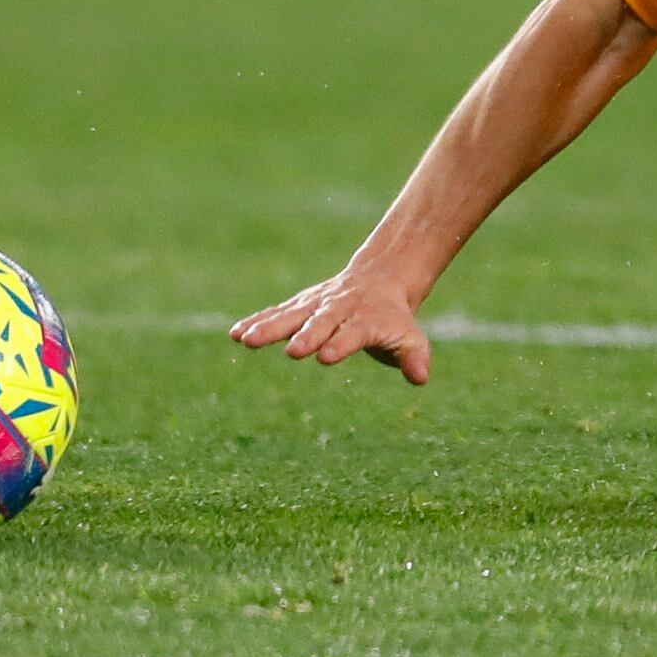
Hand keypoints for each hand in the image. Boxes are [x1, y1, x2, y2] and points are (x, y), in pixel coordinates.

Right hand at [230, 267, 434, 385]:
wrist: (380, 278)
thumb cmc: (394, 318)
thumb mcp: (410, 336)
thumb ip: (414, 355)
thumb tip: (420, 377)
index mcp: (366, 320)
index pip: (353, 333)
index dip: (341, 344)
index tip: (326, 357)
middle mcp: (339, 310)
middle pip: (321, 323)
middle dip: (307, 336)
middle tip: (292, 351)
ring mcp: (317, 305)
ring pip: (292, 315)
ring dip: (269, 327)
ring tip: (245, 339)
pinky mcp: (301, 305)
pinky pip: (277, 313)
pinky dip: (257, 321)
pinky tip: (235, 333)